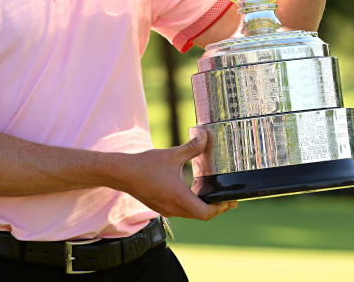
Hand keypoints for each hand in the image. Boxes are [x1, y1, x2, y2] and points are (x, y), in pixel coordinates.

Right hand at [115, 133, 236, 220]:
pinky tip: (194, 192)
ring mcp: (167, 210)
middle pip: (201, 215)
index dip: (221, 209)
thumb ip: (191, 148)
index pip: (206, 213)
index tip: (231, 201)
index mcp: (179, 198)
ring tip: (214, 195)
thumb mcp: (172, 155)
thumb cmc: (145, 165)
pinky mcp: (161, 207)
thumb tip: (206, 136)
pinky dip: (192, 205)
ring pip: (191, 214)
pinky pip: (182, 211)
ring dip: (203, 207)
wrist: (122, 174)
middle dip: (216, 208)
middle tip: (227, 199)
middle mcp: (174, 208)